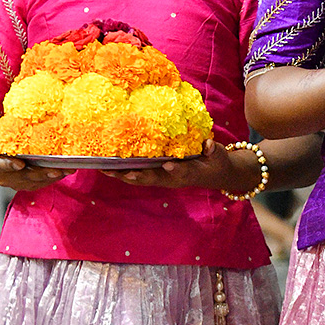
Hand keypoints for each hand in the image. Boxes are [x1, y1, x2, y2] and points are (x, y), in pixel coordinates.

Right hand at [0, 121, 71, 191]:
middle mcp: (3, 177)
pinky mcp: (26, 184)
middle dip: (42, 173)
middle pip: (24, 176)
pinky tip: (66, 170)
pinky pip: (41, 183)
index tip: (21, 164)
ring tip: (68, 170)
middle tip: (57, 169)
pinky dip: (53, 177)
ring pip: (35, 181)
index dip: (10, 165)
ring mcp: (15, 183)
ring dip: (52, 176)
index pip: (1, 165)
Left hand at [101, 139, 238, 189]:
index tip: (168, 164)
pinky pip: (138, 175)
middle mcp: (172, 178)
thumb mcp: (218, 155)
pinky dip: (123, 173)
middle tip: (127, 173)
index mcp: (188, 173)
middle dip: (140, 176)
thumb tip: (208, 144)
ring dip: (124, 176)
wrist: (213, 173)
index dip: (174, 169)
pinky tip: (108, 168)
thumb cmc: (215, 162)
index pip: (180, 172)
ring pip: (141, 179)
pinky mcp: (156, 176)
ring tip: (106, 170)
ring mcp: (162, 178)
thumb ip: (212, 150)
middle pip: (153, 179)